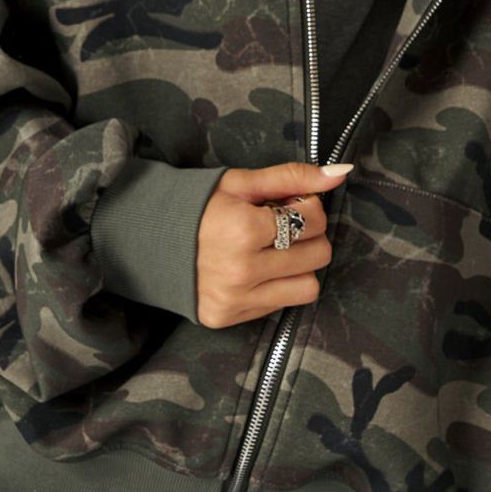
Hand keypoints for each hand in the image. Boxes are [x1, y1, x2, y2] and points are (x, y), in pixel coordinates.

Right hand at [195, 161, 350, 329]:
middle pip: (318, 254)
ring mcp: (236, 298)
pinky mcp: (230, 317)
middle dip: (308, 236)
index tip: (287, 205)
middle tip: (281, 228)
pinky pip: (282, 306)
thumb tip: (339, 174)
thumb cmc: (199, 207)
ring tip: (273, 252)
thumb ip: (292, 177)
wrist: (151, 241)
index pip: (313, 219)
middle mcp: (242, 269)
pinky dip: (278, 287)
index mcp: (243, 228)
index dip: (308, 207)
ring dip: (299, 267)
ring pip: (308, 287)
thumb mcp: (241, 183)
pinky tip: (257, 270)